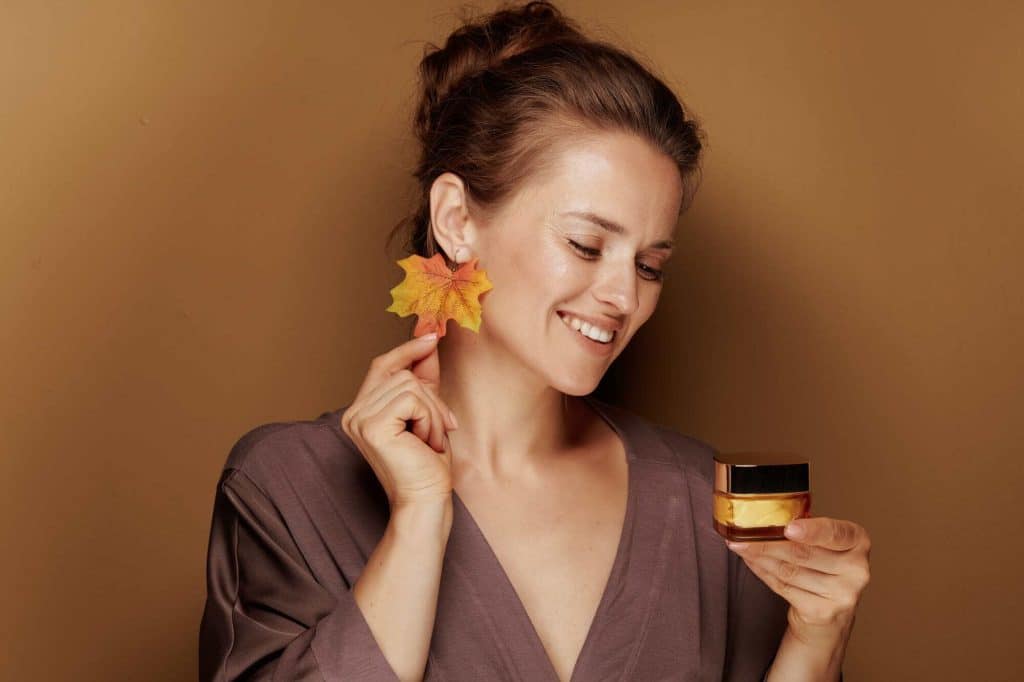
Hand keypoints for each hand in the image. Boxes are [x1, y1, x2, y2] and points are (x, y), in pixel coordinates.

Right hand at [340, 333, 457, 508]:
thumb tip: (428, 339)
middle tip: (444, 427)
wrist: (426, 500)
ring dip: (433, 412)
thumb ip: (424, 378)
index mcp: (362, 410)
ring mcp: (359, 419)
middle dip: (432, 397)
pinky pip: (412, 399)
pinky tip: (426, 442)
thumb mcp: (428, 412)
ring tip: (431, 439)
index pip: (382, 365)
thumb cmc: (427, 463)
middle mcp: (354, 413)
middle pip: (401, 373)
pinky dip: (430, 419)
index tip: (431, 336)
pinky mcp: (372, 426)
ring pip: (409, 384)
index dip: (407, 348)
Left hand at [726, 516, 870, 644]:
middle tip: (743, 534)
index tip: (788, 528)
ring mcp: (842, 594)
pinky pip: (784, 587)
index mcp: (858, 542)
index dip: (811, 531)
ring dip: (760, 557)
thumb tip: (767, 517)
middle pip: (804, 553)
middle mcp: (856, 569)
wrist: (830, 614)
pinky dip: (763, 572)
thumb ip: (808, 530)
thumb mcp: (826, 544)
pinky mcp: (822, 612)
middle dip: (768, 543)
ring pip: (790, 570)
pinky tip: (751, 562)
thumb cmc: (824, 567)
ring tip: (741, 546)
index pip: (835, 533)